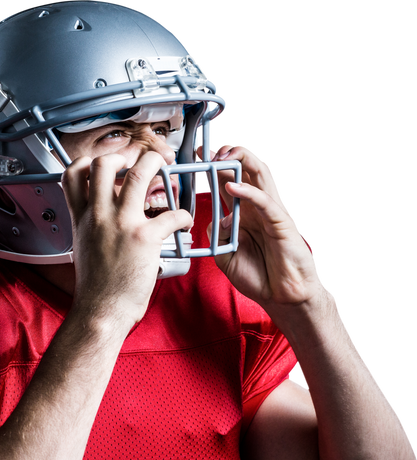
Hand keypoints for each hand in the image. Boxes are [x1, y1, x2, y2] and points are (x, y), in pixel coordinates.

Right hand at [62, 152, 192, 325]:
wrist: (100, 312)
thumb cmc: (95, 287)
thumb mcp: (82, 246)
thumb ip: (90, 224)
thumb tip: (100, 215)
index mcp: (82, 217)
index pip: (73, 174)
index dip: (88, 161)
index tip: (107, 164)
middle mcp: (99, 215)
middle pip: (104, 164)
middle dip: (125, 154)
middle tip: (139, 161)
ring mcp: (122, 224)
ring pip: (139, 175)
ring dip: (155, 164)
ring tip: (164, 167)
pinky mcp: (145, 238)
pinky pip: (172, 214)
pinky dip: (183, 216)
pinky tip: (184, 223)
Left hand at [206, 143, 324, 319]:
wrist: (281, 297)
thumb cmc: (259, 276)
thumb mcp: (225, 254)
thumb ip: (217, 235)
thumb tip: (216, 219)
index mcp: (242, 210)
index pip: (228, 177)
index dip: (213, 164)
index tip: (196, 157)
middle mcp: (257, 206)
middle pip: (246, 167)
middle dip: (228, 153)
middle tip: (208, 152)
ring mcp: (271, 211)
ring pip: (261, 173)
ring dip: (241, 160)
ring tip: (221, 157)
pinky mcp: (282, 222)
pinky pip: (265, 200)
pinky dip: (248, 191)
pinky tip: (232, 186)